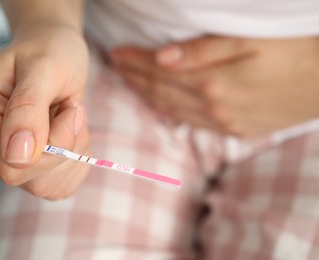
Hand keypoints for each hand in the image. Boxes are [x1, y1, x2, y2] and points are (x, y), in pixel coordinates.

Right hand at [0, 25, 89, 199]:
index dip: (52, 142)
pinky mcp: (28, 167)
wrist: (54, 51)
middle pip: (29, 176)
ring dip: (73, 151)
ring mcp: (4, 156)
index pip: (11, 163)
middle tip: (71, 108)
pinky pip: (60, 186)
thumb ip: (28, 107)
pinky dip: (76, 161)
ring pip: (47, 185)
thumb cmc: (49, 51)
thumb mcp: (44, 67)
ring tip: (68, 115)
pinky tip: (70, 132)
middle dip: (65, 144)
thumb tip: (17, 156)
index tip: (69, 106)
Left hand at [111, 36, 318, 137]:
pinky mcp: (236, 130)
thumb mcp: (251, 41)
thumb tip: (163, 58)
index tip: (117, 52)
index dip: (136, 61)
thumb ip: (204, 51)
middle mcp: (213, 108)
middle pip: (161, 91)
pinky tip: (160, 103)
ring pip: (172, 109)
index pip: (160, 71)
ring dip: (147, 94)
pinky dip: (170, 110)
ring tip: (129, 81)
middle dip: (135, 77)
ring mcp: (224, 123)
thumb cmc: (296, 52)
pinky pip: (192, 122)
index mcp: (213, 84)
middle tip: (116, 65)